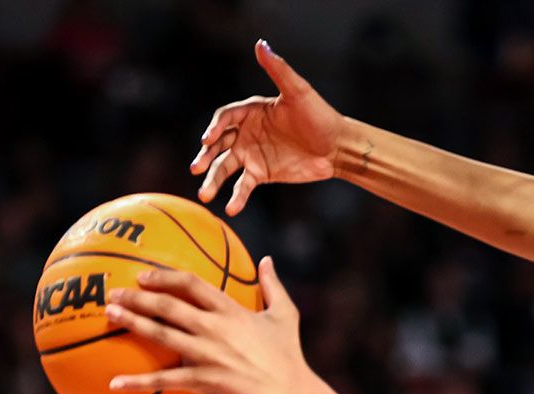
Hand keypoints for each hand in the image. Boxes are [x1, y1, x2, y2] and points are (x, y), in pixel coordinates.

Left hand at [105, 258, 318, 393]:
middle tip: (114, 293)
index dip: (164, 277)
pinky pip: (164, 380)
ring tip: (110, 315)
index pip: (192, 284)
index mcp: (232, 311)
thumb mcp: (286, 316)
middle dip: (137, 297)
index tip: (143, 275)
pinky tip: (115, 382)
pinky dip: (138, 381)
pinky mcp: (204, 381)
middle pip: (168, 306)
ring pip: (161, 335)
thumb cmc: (289, 357)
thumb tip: (267, 260)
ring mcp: (208, 355)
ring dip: (132, 323)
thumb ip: (273, 285)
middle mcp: (215, 329)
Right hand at [192, 39, 342, 214]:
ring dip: (214, 180)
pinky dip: (237, 197)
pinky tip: (230, 208)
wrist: (337, 147)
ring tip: (204, 194)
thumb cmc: (319, 116)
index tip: (208, 140)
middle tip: (196, 167)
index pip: (225, 118)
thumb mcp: (298, 92)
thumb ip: (278, 70)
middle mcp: (247, 132)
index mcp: (251, 111)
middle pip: (219, 144)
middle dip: (206, 156)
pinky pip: (244, 185)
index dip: (215, 128)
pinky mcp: (262, 174)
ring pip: (226, 167)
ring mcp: (252, 154)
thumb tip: (260, 45)